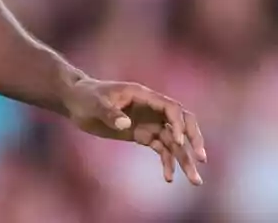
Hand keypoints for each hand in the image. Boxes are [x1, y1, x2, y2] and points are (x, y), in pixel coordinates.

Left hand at [63, 77, 206, 185]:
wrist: (76, 101)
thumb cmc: (86, 96)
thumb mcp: (95, 103)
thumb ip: (110, 112)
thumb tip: (125, 123)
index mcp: (144, 96)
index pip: (171, 108)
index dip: (179, 124)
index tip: (179, 142)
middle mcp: (151, 109)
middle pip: (182, 123)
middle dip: (194, 140)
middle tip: (201, 159)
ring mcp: (148, 122)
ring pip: (174, 140)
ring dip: (185, 158)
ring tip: (195, 181)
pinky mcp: (142, 134)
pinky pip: (161, 148)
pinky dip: (167, 162)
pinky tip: (169, 178)